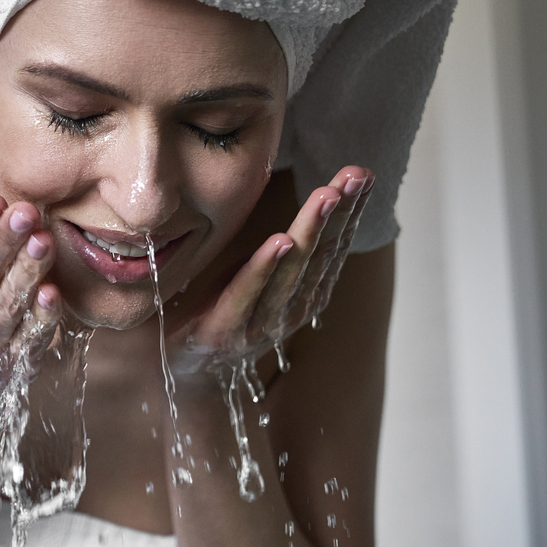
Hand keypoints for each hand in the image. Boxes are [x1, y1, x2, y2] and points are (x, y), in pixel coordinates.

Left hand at [168, 166, 373, 374]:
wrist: (184, 371)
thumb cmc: (224, 309)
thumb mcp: (261, 274)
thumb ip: (288, 249)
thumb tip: (311, 199)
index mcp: (304, 294)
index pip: (333, 247)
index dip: (349, 211)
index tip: (363, 175)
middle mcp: (290, 309)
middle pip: (320, 255)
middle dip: (340, 213)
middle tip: (355, 177)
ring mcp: (259, 323)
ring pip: (291, 272)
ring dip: (310, 231)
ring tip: (326, 197)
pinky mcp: (224, 331)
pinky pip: (246, 294)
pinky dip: (264, 268)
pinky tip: (280, 241)